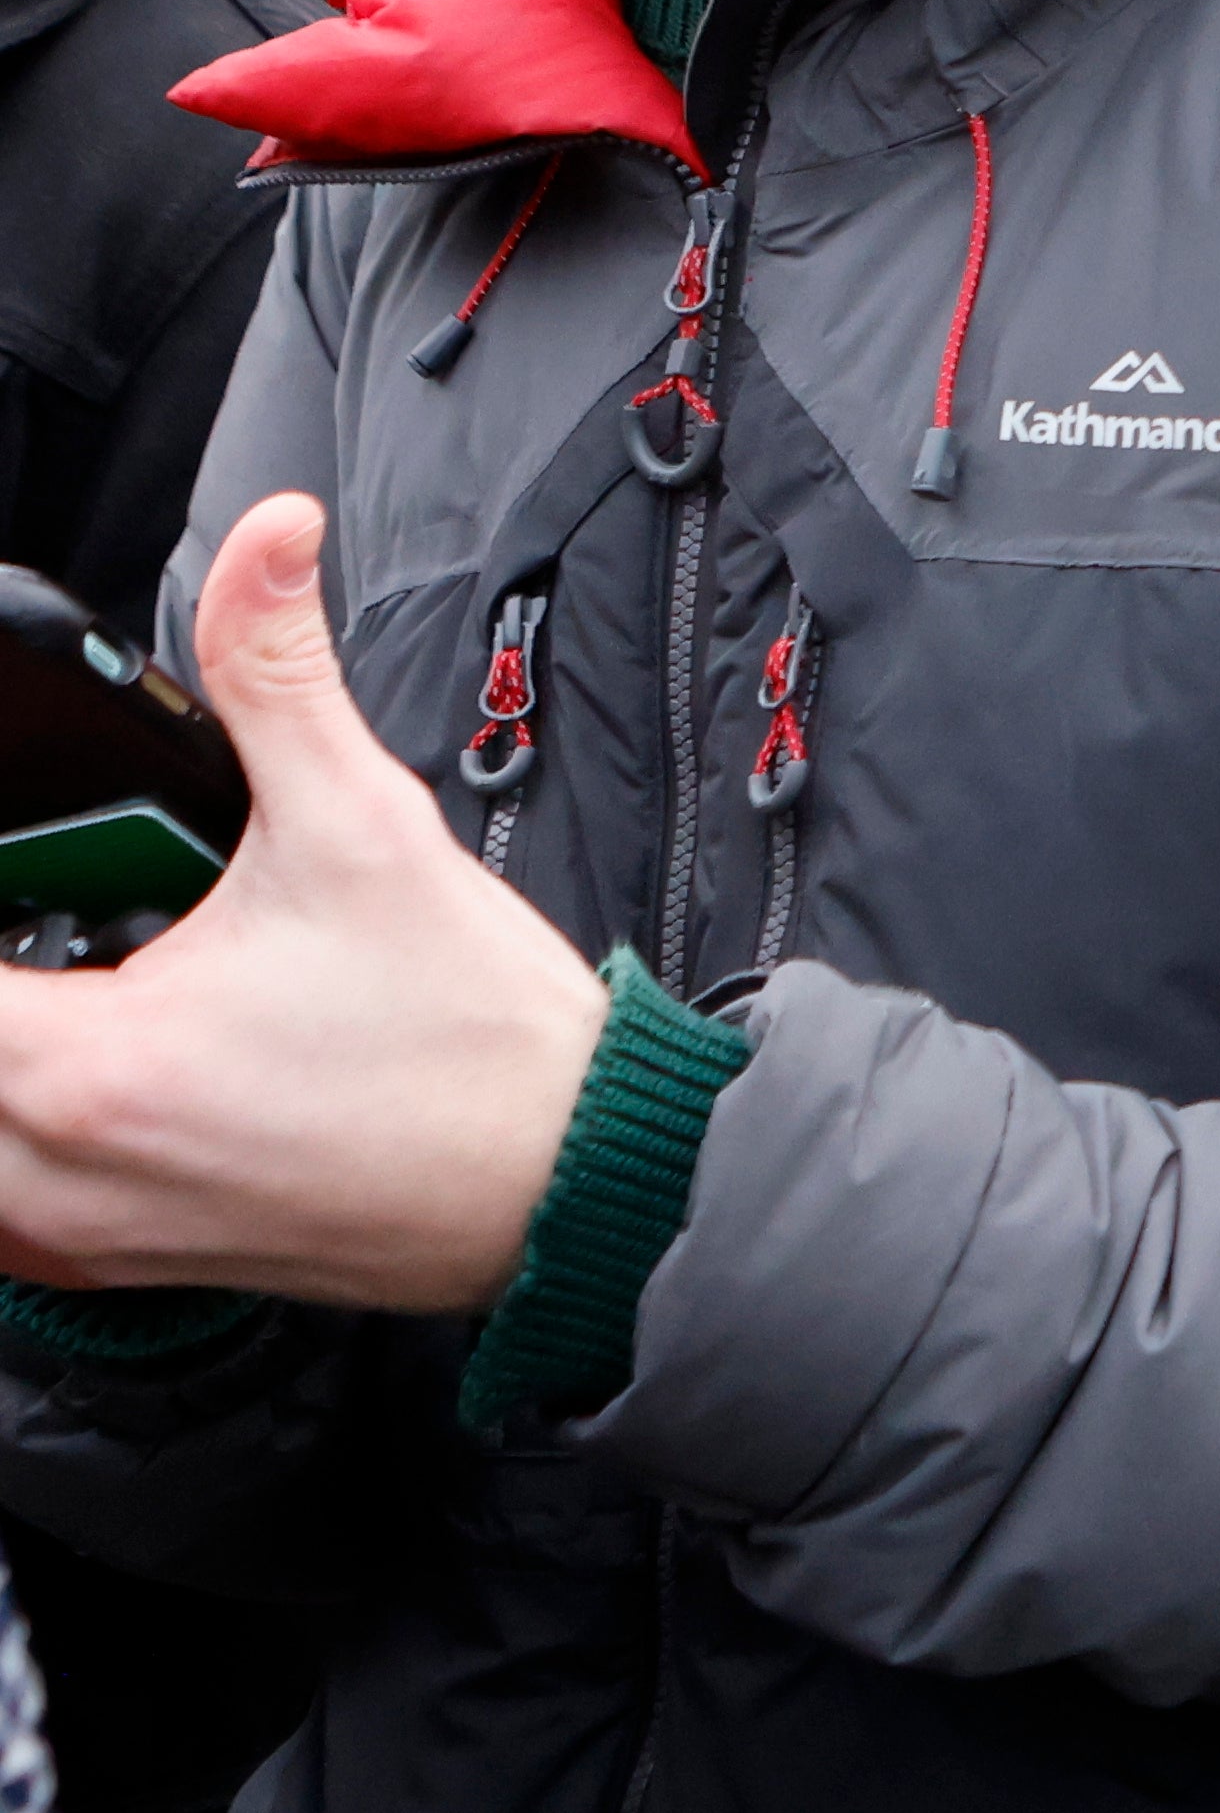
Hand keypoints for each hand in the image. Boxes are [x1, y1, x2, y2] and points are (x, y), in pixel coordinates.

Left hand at [0, 499, 613, 1310]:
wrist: (571, 1177)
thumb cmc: (477, 1043)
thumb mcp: (367, 827)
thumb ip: (275, 676)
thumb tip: (265, 548)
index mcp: (85, 1067)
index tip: (20, 878)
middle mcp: (58, 1171)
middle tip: (45, 917)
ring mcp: (86, 1232)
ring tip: (55, 988)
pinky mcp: (124, 1263)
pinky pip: (5, 1211)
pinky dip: (14, 1134)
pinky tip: (83, 1072)